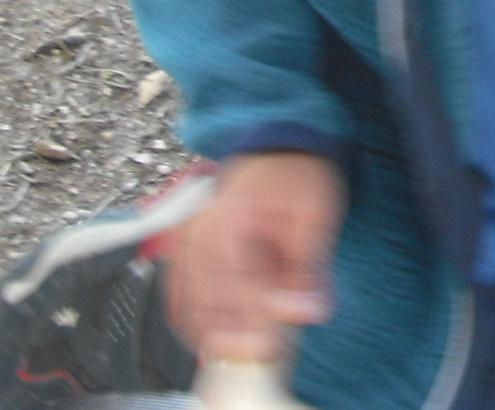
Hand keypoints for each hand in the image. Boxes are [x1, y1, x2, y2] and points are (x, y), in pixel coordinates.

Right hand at [165, 152, 343, 363]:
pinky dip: (196, 321)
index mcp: (232, 220)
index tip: (271, 348)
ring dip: (214, 334)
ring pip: (187, 307)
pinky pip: (178, 296)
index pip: (239, 289)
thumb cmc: (297, 173)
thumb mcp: (316, 215)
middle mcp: (199, 232)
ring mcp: (186, 240)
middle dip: (233, 337)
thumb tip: (306, 312)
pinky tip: (219, 331)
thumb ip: (309, 268)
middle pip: (204, 305)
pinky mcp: (183, 248)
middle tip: (262, 350)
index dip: (254, 327)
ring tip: (246, 343)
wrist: (276, 145)